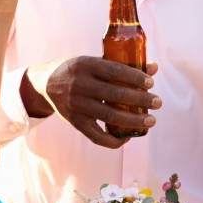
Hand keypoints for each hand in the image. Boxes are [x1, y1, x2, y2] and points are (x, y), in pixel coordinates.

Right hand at [25, 57, 159, 148]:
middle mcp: (78, 85)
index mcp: (85, 64)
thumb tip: (153, 68)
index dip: (135, 77)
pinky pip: (96, 136)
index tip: (151, 83)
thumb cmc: (78, 71)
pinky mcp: (74, 122)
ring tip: (151, 121)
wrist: (45, 84)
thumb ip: (122, 65)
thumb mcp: (94, 62)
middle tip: (157, 102)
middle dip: (140, 100)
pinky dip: (114, 140)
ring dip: (133, 121)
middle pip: (115, 95)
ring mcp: (75, 105)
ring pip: (109, 116)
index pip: (114, 70)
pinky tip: (129, 136)